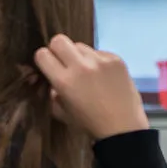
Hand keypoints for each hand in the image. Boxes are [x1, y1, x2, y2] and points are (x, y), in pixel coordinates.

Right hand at [33, 35, 147, 140]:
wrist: (123, 127)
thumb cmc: (90, 123)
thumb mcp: (62, 113)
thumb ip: (51, 93)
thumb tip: (50, 80)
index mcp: (64, 81)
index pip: (42, 54)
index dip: (44, 60)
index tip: (48, 66)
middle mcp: (81, 66)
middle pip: (59, 40)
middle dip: (57, 50)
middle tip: (64, 63)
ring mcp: (100, 60)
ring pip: (80, 45)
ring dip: (79, 56)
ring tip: (87, 72)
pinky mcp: (116, 58)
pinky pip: (99, 52)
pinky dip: (97, 61)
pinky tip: (103, 76)